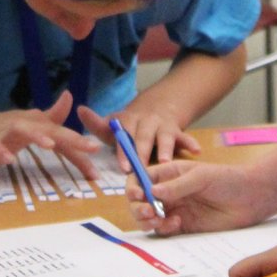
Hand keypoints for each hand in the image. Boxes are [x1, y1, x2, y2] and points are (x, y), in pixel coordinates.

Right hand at [0, 92, 102, 177]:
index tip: (96, 173)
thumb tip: (70, 97)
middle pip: (49, 128)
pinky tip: (7, 159)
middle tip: (91, 146)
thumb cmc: (0, 130)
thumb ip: (51, 116)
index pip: (62, 136)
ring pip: (21, 130)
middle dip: (71, 137)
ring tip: (49, 145)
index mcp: (35, 125)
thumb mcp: (29, 124)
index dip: (80, 150)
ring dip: (36, 136)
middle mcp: (23, 125)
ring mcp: (3, 133)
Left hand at [77, 104, 199, 170]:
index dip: (124, 151)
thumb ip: (98, 123)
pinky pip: (185, 137)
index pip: (124, 136)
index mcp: (129, 121)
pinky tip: (196, 151)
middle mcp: (146, 122)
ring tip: (166, 161)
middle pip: (143, 138)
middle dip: (142, 153)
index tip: (124, 167)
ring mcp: (163, 126)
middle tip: (141, 171)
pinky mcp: (178, 131)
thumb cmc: (131, 125)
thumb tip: (80, 109)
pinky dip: (191, 143)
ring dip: (166, 148)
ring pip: (165, 137)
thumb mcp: (115, 123)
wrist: (159, 105)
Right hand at [126, 159, 276, 234]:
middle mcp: (167, 191)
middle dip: (137, 206)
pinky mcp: (182, 225)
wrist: (250, 198)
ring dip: (146, 219)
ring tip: (157, 219)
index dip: (133, 186)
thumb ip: (176, 186)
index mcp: (168, 173)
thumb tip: (151, 193)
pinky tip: (176, 223)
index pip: (140, 178)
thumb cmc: (227, 179)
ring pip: (147, 217)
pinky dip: (163, 228)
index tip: (136, 195)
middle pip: (139, 200)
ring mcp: (173, 208)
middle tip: (148, 211)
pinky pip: (163, 230)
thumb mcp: (200, 176)